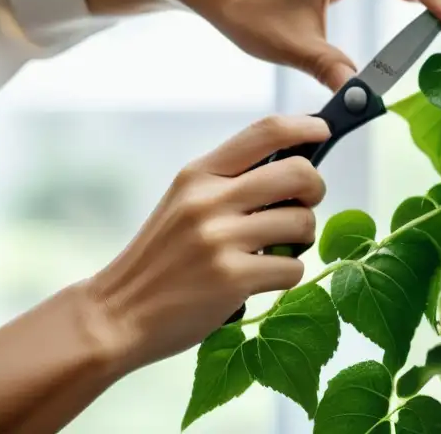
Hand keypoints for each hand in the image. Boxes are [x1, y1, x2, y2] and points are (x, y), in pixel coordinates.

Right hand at [83, 115, 329, 371]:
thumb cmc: (161, 258)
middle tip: (304, 206)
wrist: (117, 314)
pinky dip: (286, 276)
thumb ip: (230, 181)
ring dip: (301, 240)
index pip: (265, 131)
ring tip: (276, 250)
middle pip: (298, 173)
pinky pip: (293, 268)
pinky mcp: (232, 278)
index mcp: (198, 175)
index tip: (322, 130)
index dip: (304, 126)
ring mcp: (220, 239)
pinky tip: (260, 280)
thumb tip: (293, 167)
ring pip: (303, 223)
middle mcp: (209, 200)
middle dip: (315, 190)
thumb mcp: (184, 203)